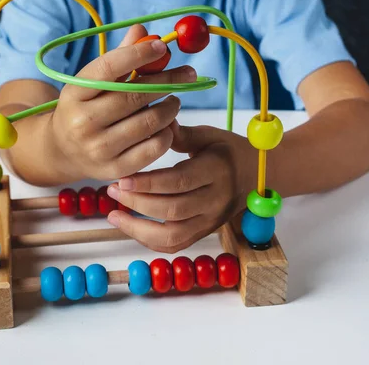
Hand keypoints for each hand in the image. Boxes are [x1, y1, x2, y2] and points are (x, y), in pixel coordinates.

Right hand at [48, 25, 196, 181]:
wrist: (63, 151)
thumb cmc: (84, 108)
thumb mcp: (92, 82)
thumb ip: (118, 58)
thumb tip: (144, 31)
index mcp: (74, 93)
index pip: (109, 68)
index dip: (139, 54)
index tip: (163, 47)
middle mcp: (83, 122)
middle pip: (135, 95)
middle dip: (168, 81)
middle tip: (188, 74)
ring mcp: (98, 148)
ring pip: (150, 121)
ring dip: (170, 107)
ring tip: (174, 101)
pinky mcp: (116, 169)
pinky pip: (154, 147)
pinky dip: (167, 133)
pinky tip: (167, 125)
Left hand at [106, 121, 255, 252]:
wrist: (257, 175)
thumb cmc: (228, 151)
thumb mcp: (209, 135)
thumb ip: (181, 134)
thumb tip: (154, 124)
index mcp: (216, 171)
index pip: (179, 182)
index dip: (148, 183)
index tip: (121, 179)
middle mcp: (215, 200)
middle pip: (173, 210)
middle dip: (138, 203)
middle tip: (112, 190)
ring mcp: (210, 221)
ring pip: (172, 236)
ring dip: (138, 228)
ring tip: (114, 213)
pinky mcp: (204, 232)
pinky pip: (175, 245)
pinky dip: (149, 241)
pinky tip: (129, 227)